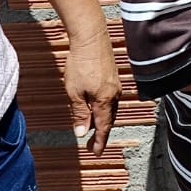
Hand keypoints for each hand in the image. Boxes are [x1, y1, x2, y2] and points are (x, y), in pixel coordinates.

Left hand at [63, 26, 121, 155]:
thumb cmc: (81, 63)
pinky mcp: (113, 77)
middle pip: (109, 119)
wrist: (91, 38)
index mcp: (105, 100)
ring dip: (102, 120)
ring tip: (91, 127)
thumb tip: (81, 133)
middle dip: (101, 133)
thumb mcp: (74, 92)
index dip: (99, 141)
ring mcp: (115, 85)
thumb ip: (79, 113)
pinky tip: (95, 107)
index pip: (103, 127)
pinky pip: (111, 99)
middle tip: (92, 145)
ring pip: (110, 109)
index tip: (95, 152)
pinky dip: (104, 108)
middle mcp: (114, 94)